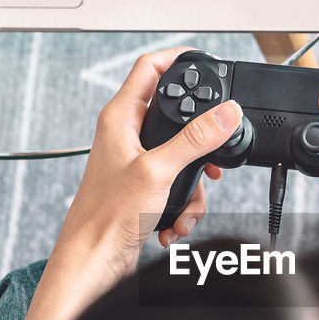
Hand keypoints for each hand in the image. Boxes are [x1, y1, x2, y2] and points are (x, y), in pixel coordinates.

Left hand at [52, 46, 243, 299]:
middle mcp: (126, 135)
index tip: (205, 60)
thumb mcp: (158, 171)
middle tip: (211, 155)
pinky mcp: (143, 188)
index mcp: (120, 118)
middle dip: (199, 143)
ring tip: (184, 205)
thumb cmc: (105, 218)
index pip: (149, 69)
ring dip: (192, 186)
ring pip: (182, 157)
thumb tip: (225, 113)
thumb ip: (195, 140)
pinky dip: (183, 205)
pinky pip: (177, 185)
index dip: (177, 58)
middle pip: (176, 117)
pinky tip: (173, 222)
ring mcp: (135, 162)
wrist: (93, 261)